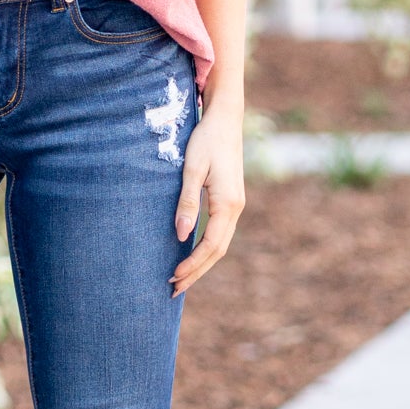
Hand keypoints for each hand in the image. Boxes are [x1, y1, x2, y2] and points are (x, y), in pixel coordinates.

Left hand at [170, 100, 244, 295]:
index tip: (174, 277)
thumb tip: (181, 236)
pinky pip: (220, 232)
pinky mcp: (230, 200)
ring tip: (181, 278)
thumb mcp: (193, 169)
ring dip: (202, 263)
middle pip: (218, 251)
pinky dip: (206, 249)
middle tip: (173, 289)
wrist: (225, 118)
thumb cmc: (205, 140)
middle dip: (196, 272)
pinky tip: (192, 254)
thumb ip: (187, 202)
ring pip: (220, 244)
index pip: (210, 245)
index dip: (192, 265)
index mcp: (228, 203)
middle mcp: (236, 208)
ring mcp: (236, 205)